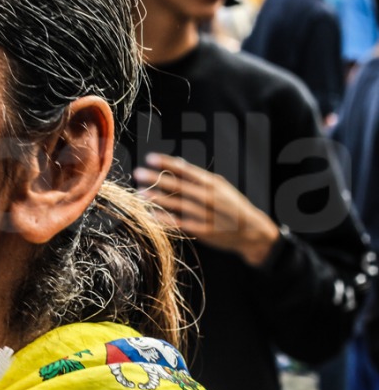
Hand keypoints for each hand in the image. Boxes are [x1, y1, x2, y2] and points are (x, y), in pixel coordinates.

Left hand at [134, 153, 280, 265]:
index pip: (186, 170)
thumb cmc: (232, 206)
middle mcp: (209, 197)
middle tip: (138, 172)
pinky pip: (181, 223)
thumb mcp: (220, 187)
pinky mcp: (203, 231)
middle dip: (157, 179)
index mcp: (212, 183)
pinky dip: (166, 219)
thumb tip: (177, 162)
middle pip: (179, 186)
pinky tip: (151, 214)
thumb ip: (198, 177)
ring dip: (158, 198)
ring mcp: (206, 215)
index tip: (150, 158)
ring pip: (178, 205)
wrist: (252, 231)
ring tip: (141, 192)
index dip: (168, 163)